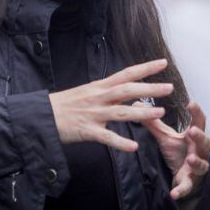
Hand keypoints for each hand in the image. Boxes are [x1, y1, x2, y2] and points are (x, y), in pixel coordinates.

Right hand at [49, 59, 172, 152]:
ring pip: (121, 111)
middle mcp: (98, 97)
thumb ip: (106, 92)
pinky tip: (134, 147)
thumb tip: (126, 91)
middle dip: (150, 88)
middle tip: (169, 88)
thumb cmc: (63, 105)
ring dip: (142, 112)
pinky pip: (106, 137)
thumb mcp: (86, 92)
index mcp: (99, 86)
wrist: (40, 115)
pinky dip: (120, 142)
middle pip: (128, 90)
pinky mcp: (87, 131)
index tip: (163, 62)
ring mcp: (93, 114)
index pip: (126, 73)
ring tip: (160, 113)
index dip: (145, 68)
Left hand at [140, 100, 209, 199]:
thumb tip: (138, 104)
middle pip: (207, 143)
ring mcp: (196, 168)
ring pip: (202, 165)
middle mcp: (199, 152)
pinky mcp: (189, 183)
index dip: (197, 113)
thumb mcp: (165, 137)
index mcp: (194, 138)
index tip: (191, 103)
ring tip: (190, 159)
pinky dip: (181, 190)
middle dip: (201, 137)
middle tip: (192, 130)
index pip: (200, 123)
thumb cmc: (177, 153)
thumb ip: (154, 123)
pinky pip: (187, 186)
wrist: (181, 176)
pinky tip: (173, 193)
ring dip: (197, 162)